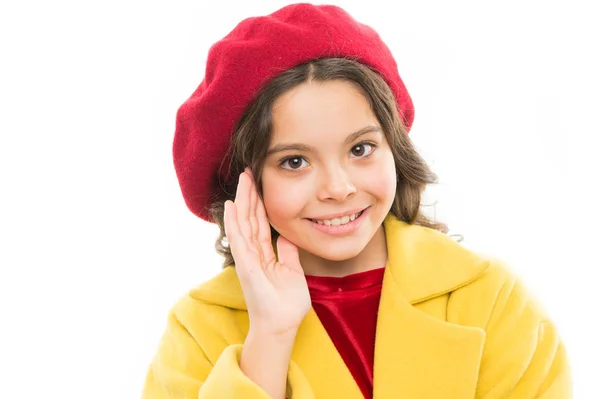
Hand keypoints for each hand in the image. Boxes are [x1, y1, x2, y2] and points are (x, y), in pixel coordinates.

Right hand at [224, 168, 310, 335]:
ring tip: (241, 180)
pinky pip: (239, 240)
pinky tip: (231, 206)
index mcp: (263, 254)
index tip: (258, 183)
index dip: (259, 203)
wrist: (282, 325)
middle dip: (249, 195)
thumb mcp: (292, 271)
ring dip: (242, 201)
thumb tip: (287, 235)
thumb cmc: (286, 304)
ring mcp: (247, 259)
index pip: (259, 223)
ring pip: (243, 223)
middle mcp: (252, 254)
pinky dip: (234, 222)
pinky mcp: (246, 265)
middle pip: (249, 218)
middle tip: (247, 172)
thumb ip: (288, 252)